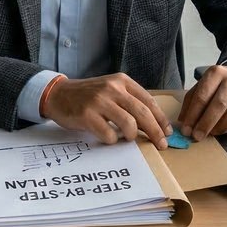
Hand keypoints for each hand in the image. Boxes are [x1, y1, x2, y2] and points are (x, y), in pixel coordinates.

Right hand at [42, 73, 172, 150]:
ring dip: (132, 136)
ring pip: (129, 124)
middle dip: (155, 132)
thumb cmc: (88, 96)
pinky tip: (108, 138)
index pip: (148, 101)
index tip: (167, 132)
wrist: (59, 94)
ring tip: (127, 138)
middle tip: (161, 145)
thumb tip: (153, 124)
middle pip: (142, 113)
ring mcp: (99, 101)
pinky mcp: (87, 115)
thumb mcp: (111, 91)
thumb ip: (129, 101)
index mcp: (121, 81)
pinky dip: (112, 140)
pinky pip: (109, 134)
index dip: (160, 118)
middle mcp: (112, 88)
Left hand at [177, 65, 226, 138]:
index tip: (186, 130)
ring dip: (223, 127)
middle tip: (197, 136)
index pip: (202, 95)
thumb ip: (192, 101)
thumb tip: (183, 121)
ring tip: (213, 133)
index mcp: (215, 73)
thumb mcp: (203, 85)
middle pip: (220, 103)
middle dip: (206, 123)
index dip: (193, 115)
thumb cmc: (220, 84)